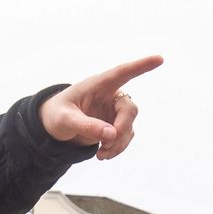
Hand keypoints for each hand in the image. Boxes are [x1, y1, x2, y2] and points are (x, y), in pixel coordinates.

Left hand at [40, 55, 163, 159]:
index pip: (122, 72)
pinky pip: (125, 137)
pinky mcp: (115, 125)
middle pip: (129, 109)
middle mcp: (110, 95)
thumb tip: (111, 134)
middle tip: (107, 143)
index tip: (159, 59)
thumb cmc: (56, 114)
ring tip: (101, 154)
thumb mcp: (65, 119)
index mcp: (98, 84)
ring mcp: (114, 111)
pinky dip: (117, 148)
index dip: (141, 66)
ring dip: (118, 143)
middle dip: (122, 128)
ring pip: (129, 126)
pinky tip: (102, 154)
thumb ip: (86, 125)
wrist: (54, 126)